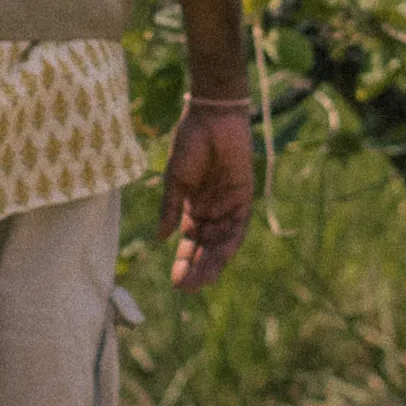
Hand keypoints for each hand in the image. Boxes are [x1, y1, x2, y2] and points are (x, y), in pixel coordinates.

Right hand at [162, 103, 259, 289]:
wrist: (212, 117)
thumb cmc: (189, 143)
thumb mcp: (175, 180)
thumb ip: (170, 208)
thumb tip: (160, 238)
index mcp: (192, 208)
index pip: (189, 242)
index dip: (183, 262)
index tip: (176, 283)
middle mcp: (212, 211)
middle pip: (206, 247)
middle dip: (198, 268)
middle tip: (189, 288)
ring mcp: (229, 205)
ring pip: (222, 242)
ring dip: (214, 261)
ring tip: (203, 280)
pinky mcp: (245, 196)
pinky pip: (240, 226)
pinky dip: (232, 241)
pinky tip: (222, 257)